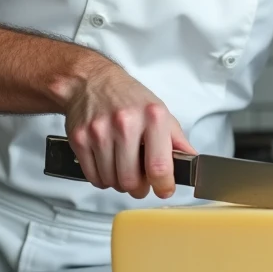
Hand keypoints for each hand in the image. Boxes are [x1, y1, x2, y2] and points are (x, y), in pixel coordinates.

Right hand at [63, 61, 194, 198]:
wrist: (91, 81)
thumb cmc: (128, 97)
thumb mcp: (160, 111)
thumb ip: (177, 140)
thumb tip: (192, 162)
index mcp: (152, 117)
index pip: (159, 166)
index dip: (163, 186)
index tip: (164, 190)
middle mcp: (125, 124)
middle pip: (131, 180)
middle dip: (139, 188)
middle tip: (141, 182)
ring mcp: (100, 132)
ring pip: (111, 181)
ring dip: (119, 183)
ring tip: (123, 169)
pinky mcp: (80, 139)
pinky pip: (93, 177)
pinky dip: (102, 179)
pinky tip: (107, 166)